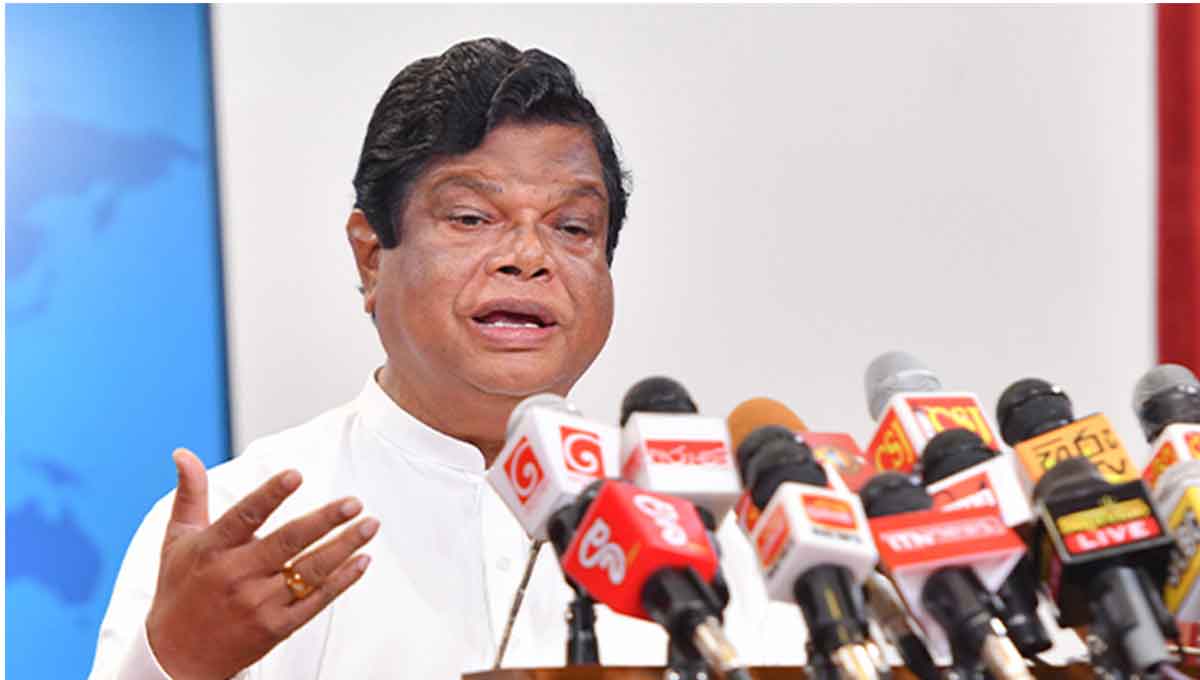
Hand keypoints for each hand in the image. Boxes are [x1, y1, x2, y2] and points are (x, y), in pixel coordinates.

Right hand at [145, 449, 377, 679]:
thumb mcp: (177, 540)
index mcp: (211, 550)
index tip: (295, 475)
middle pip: (287, 542)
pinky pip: (315, 602)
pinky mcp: (275, 628)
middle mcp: (235, 576)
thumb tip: (183, 453)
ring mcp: (257, 604)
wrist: (175, 658)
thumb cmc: (179, 591)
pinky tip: (362, 561)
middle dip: (324, 521)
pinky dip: (342, 581)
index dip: (270, 495)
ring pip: (309, 572)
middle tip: (354, 502)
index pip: (244, 516)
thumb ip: (190, 494)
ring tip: (370, 525)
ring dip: (344, 547)